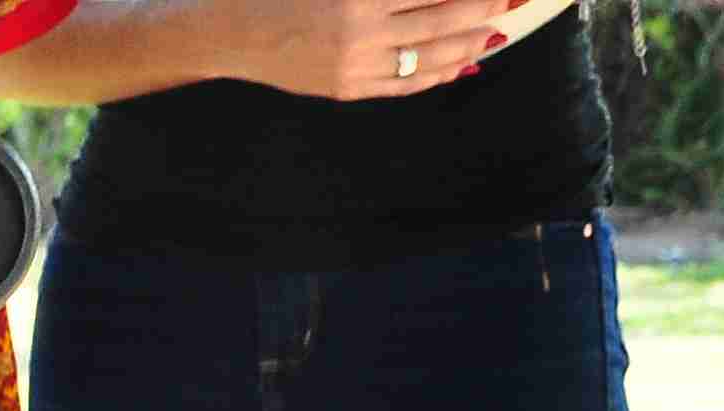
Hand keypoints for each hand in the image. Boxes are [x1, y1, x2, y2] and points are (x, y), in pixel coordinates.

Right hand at [219, 0, 527, 97]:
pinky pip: (403, 86)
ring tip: (494, 32)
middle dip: (484, 6)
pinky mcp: (346, 88)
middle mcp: (361, 32)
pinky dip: (436, 76)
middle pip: (443, 18)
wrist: (229, 31)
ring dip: (469, 43)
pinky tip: (461, 66)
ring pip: (429, 57)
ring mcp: (354, 66)